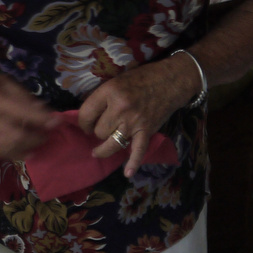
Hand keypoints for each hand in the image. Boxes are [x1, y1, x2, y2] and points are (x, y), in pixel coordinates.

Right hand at [0, 67, 57, 161]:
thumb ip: (24, 97)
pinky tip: (24, 151)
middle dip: (38, 138)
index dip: (43, 120)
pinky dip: (14, 153)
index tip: (57, 123)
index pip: (24, 113)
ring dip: (28, 148)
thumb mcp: (4, 81)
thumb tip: (45, 112)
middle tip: (48, 136)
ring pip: (9, 147)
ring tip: (38, 144)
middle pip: (19, 135)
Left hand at [77, 55, 200, 175]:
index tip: (85, 124)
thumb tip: (85, 115)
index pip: (86, 113)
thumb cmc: (140, 78)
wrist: (170, 81)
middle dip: (97, 131)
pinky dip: (133, 162)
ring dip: (103, 149)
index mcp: (110, 92)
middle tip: (100, 128)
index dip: (82, 122)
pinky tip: (128, 173)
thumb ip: (101, 97)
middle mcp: (121, 108)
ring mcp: (134, 122)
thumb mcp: (115, 80)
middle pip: (98, 130)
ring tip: (96, 152)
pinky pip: (138, 150)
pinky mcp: (147, 131)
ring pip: (111, 143)